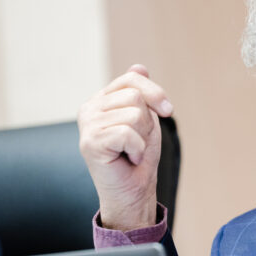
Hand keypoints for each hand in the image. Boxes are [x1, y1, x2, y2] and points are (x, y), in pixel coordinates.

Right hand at [78, 64, 173, 230]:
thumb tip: (139, 65)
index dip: (155, 92)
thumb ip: (140, 92)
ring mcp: (87, 125)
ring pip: (135, 114)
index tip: (167, 110)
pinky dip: (137, 149)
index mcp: (101, 99)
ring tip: (132, 150)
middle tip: (138, 141)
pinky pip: (128, 133)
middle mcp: (89, 108)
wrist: (132, 190)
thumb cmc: (139, 155)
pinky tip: (128, 158)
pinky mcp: (90, 142)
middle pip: (136, 96)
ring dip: (143, 137)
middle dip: (148, 122)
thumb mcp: (146, 118)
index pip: (132, 78)